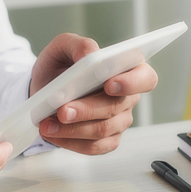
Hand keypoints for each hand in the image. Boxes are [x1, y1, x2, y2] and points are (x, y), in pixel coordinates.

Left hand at [30, 33, 157, 154]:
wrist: (45, 92)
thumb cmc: (60, 68)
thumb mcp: (62, 48)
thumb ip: (78, 45)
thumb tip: (89, 55)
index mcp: (126, 70)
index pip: (145, 77)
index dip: (131, 83)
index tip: (110, 84)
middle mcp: (128, 98)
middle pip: (116, 107)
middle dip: (87, 109)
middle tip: (63, 110)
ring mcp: (119, 121)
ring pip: (102, 130)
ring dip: (72, 128)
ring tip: (47, 124)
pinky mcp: (106, 141)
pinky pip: (92, 146)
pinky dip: (69, 141)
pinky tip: (52, 133)